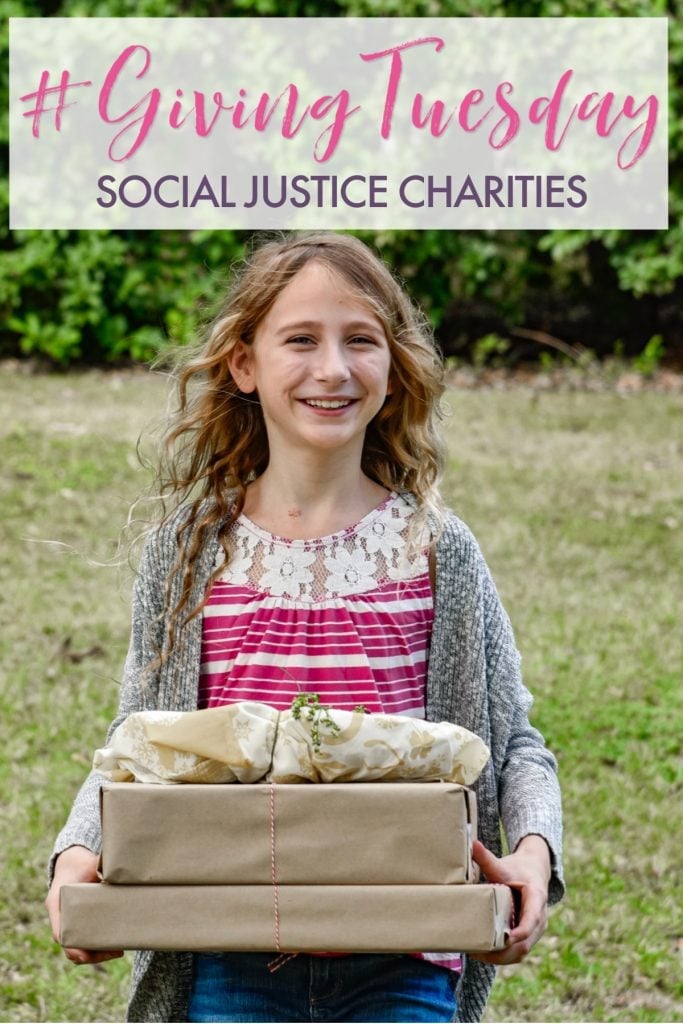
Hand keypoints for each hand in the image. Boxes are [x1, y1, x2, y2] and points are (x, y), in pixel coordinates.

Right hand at [46, 845, 123, 964]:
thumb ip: (101, 868)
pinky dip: (95, 947)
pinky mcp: (77, 923)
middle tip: (116, 952)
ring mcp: (67, 922)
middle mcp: (59, 916)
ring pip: (76, 947)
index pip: (60, 933)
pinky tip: (115, 945)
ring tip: (119, 951)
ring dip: (94, 954)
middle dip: (90, 955)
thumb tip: (119, 873)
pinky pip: (82, 941)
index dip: (72, 947)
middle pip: (69, 946)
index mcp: (56, 904)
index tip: (85, 955)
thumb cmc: (80, 863)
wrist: (71, 861)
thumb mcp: (89, 863)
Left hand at [470, 835, 550, 964]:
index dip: (522, 930)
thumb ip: (488, 859)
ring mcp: (535, 930)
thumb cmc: (517, 869)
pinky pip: (518, 952)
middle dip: (503, 951)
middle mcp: (540, 918)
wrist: (533, 872)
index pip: (532, 919)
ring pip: (521, 952)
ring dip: (500, 957)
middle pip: (525, 943)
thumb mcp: (504, 865)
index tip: (508, 938)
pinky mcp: (528, 937)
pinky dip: (502, 956)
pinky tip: (483, 954)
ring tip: (477, 954)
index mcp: (537, 898)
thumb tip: (472, 844)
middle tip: (478, 951)